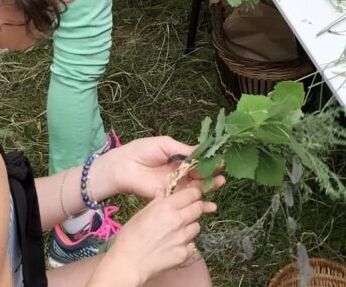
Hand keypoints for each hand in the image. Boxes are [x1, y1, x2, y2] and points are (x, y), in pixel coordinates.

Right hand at [98, 186, 214, 285]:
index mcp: (166, 207)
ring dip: (190, 227)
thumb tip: (163, 192)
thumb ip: (157, 201)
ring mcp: (182, 238)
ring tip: (176, 233)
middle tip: (185, 213)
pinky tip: (174, 246)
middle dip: (194, 208)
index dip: (193, 194)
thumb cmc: (130, 238)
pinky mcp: (184, 253)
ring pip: (196, 226)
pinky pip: (192, 244)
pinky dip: (186, 245)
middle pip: (198, 208)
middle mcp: (177, 220)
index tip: (192, 197)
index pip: (192, 194)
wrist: (128, 264)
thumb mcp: (141, 213)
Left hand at [100, 137, 226, 200]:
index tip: (221, 160)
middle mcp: (180, 172)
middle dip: (212, 174)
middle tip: (222, 174)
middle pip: (200, 175)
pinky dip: (198, 202)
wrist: (123, 166)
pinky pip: (185, 200)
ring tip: (219, 183)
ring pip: (196, 187)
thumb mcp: (166, 145)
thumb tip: (203, 150)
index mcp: (179, 158)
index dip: (210, 160)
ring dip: (209, 186)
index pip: (199, 160)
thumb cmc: (142, 150)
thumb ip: (184, 150)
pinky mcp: (168, 197)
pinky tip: (209, 202)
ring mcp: (175, 186)